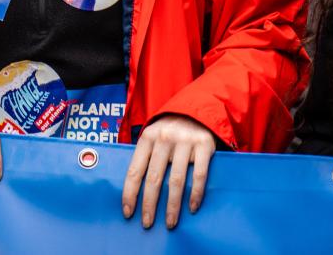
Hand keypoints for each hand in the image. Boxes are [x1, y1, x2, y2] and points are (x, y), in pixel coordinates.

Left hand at [122, 115, 215, 229]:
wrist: (196, 109)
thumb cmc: (169, 130)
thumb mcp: (153, 136)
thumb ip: (145, 156)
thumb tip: (133, 191)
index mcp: (148, 137)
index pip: (135, 170)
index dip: (130, 193)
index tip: (128, 213)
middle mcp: (164, 138)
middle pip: (154, 178)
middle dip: (149, 204)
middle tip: (147, 223)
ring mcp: (185, 141)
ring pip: (176, 180)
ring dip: (172, 205)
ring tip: (170, 222)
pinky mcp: (204, 145)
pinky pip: (199, 175)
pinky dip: (195, 194)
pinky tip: (191, 208)